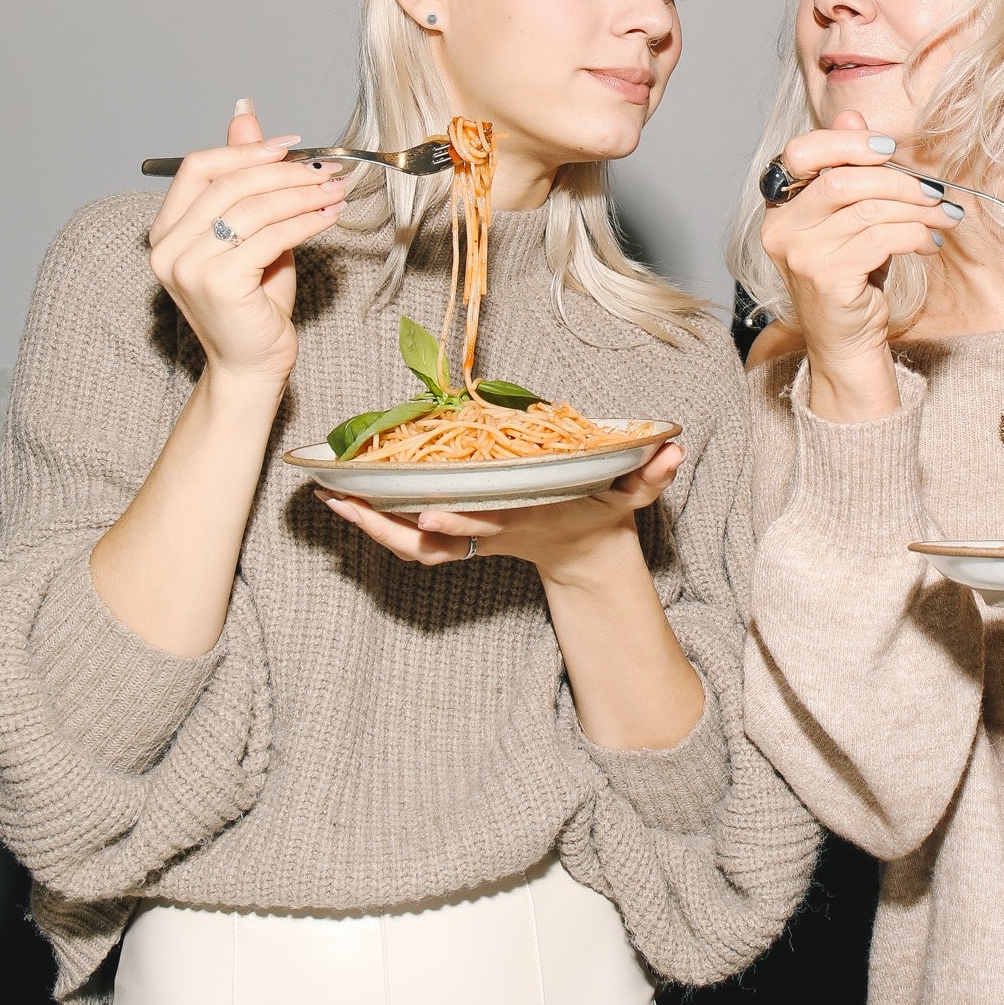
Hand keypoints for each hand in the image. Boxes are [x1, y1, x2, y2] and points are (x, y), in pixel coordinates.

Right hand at [147, 99, 351, 391]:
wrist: (253, 364)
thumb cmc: (254, 303)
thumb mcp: (251, 232)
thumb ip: (246, 180)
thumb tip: (246, 115)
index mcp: (166, 229)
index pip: (198, 168)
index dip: (245, 151)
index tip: (291, 146)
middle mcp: (167, 246)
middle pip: (228, 183)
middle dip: (284, 171)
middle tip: (325, 169)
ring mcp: (188, 265)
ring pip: (253, 208)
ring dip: (301, 194)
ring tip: (334, 190)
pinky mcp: (218, 283)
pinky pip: (270, 236)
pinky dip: (306, 221)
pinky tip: (329, 216)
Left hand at [317, 441, 685, 580]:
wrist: (585, 553)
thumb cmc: (602, 514)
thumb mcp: (633, 496)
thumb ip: (652, 475)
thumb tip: (673, 451)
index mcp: (525, 520)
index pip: (487, 523)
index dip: (457, 519)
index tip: (425, 509)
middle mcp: (490, 531)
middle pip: (432, 538)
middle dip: (388, 526)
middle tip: (345, 504)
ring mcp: (471, 537)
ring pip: (411, 544)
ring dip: (370, 524)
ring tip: (331, 499)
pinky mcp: (459, 535)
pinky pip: (409, 539)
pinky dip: (377, 522)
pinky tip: (346, 501)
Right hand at [759, 110, 957, 420]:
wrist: (846, 346)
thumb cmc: (851, 278)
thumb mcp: (849, 217)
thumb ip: (848, 167)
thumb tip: (854, 114)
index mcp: (780, 207)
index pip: (802, 152)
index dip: (848, 141)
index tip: (891, 147)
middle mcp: (781, 229)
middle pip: (843, 178)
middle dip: (899, 180)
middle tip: (935, 191)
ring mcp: (800, 255)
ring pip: (869, 208)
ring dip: (918, 210)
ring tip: (944, 218)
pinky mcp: (826, 278)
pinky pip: (881, 239)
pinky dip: (915, 236)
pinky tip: (930, 244)